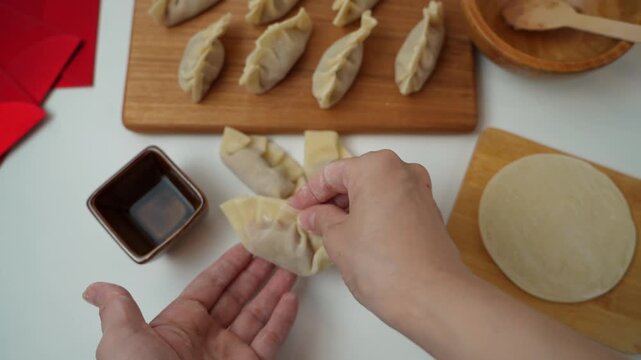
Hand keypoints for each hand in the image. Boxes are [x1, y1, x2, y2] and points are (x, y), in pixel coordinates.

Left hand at [84, 244, 297, 359]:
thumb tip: (94, 288)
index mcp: (178, 324)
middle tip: (274, 249)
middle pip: (237, 295)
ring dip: (274, 290)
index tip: (246, 245)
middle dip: (257, 272)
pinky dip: (282, 320)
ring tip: (289, 267)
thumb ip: (117, 309)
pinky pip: (269, 341)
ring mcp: (229, 354)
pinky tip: (290, 300)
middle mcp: (206, 336)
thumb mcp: (122, 340)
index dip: (229, 265)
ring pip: (257, 314)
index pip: (210, 285)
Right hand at [290, 150, 468, 323]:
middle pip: (356, 178)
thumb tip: (312, 215)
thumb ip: (321, 219)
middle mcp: (403, 171)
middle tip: (310, 220)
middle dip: (332, 199)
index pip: (332, 174)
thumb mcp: (338, 239)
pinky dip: (373, 214)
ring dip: (352, 208)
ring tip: (331, 230)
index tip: (295, 209)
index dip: (309, 193)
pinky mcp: (429, 213)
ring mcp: (420, 191)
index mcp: (377, 167)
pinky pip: (392, 204)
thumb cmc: (381, 264)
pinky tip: (358, 236)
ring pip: (376, 191)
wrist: (432, 297)